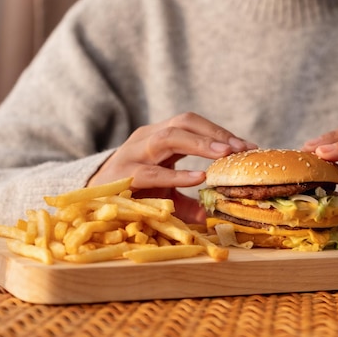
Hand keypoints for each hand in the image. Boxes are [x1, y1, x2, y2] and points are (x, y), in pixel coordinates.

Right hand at [88, 112, 256, 223]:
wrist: (89, 202)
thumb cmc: (131, 194)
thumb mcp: (164, 195)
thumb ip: (187, 202)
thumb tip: (212, 214)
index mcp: (160, 138)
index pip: (193, 124)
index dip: (221, 132)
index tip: (248, 147)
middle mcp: (146, 138)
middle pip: (183, 122)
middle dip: (214, 133)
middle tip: (240, 148)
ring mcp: (133, 154)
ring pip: (168, 137)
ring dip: (199, 144)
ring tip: (224, 154)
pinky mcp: (123, 174)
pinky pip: (152, 171)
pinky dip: (177, 174)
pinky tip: (198, 177)